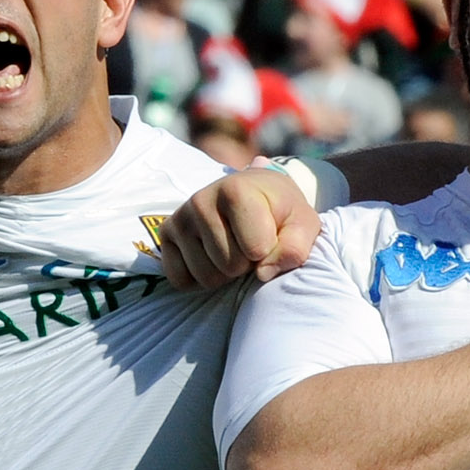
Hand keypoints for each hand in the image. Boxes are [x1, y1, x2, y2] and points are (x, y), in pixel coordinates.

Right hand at [158, 166, 318, 288]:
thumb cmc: (283, 213)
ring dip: (226, 274)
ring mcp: (179, 218)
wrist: (257, 195)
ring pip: (206, 277)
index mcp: (236, 190)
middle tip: (252, 244)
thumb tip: (263, 273)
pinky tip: (213, 257)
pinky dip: (200, 279)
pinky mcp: (165, 235)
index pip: (256, 249)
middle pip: (230, 266)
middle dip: (247, 264)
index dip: (270, 252)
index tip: (272, 235)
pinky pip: (181, 280)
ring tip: (234, 248)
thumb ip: (296, 248)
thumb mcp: (304, 225)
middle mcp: (200, 200)